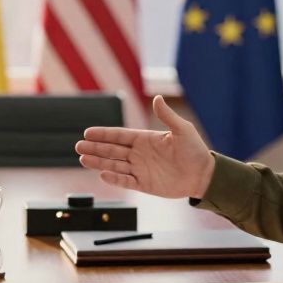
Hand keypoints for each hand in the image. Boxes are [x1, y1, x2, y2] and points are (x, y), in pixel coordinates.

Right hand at [75, 95, 215, 198]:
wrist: (204, 175)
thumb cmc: (195, 150)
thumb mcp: (183, 130)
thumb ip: (167, 116)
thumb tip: (157, 98)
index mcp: (145, 139)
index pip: (119, 135)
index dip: (103, 134)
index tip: (88, 132)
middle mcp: (139, 153)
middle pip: (112, 150)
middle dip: (95, 148)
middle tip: (78, 146)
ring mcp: (140, 169)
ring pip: (114, 165)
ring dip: (99, 162)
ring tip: (83, 159)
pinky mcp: (144, 184)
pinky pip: (126, 181)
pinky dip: (114, 179)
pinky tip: (102, 174)